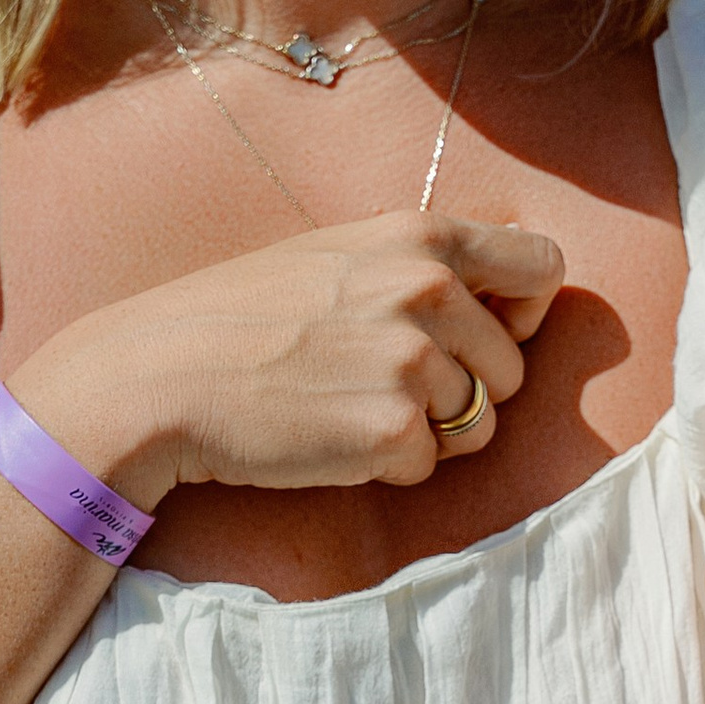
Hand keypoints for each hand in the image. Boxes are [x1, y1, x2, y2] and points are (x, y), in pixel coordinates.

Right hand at [11, 212, 563, 499]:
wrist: (161, 376)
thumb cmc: (242, 315)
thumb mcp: (338, 253)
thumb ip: (421, 265)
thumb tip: (503, 293)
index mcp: (422, 237)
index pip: (543, 266)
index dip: (523, 310)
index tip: (485, 330)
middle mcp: (430, 291)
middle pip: (512, 367)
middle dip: (464, 389)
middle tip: (379, 384)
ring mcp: (414, 363)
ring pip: (479, 424)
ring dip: (427, 431)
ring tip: (349, 406)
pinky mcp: (393, 432)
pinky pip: (429, 465)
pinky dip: (388, 466)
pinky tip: (330, 438)